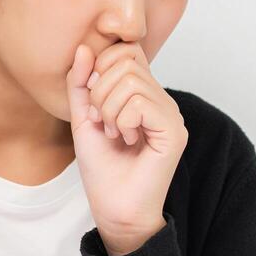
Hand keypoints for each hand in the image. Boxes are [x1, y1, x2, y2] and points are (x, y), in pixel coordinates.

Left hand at [67, 42, 188, 251]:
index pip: (127, 51)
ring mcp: (171, 115)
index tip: (95, 105)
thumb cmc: (102, 170)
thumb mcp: (83, 118)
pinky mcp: (174, 131)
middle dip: (100, 91)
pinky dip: (122, 121)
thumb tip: (85, 47)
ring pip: (131, 82)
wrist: (115, 209)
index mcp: (144, 95)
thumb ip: (81, 83)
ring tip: (116, 134)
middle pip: (126, 61)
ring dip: (110, 109)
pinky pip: (139, 103)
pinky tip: (128, 140)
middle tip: (104, 122)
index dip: (101, 68)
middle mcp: (162, 100)